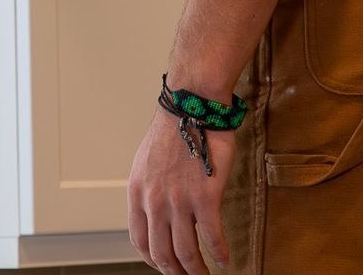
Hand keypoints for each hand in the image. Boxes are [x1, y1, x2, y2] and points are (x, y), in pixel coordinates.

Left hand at [128, 109, 232, 273]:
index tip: (164, 266)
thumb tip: (154, 211)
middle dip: (175, 273)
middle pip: (162, 253)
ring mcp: (179, 201)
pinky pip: (211, 237)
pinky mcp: (205, 197)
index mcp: (137, 193)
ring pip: (186, 252)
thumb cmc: (174, 130)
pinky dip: (220, 254)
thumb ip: (148, 189)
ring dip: (197, 271)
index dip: (152, 260)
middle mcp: (154, 201)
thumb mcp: (146, 162)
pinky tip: (225, 260)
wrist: (193, 105)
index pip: (139, 241)